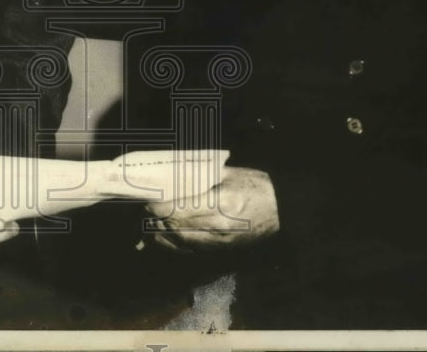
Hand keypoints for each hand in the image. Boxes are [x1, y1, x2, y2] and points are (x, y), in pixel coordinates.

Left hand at [144, 167, 279, 251]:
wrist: (283, 210)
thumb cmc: (256, 186)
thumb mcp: (228, 174)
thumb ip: (199, 177)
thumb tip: (170, 178)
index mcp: (220, 204)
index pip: (178, 209)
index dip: (158, 205)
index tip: (146, 198)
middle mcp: (217, 227)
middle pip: (174, 227)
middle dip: (154, 219)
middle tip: (143, 208)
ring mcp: (219, 242)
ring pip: (179, 242)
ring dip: (160, 234)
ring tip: (147, 223)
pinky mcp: (221, 251)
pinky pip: (190, 251)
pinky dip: (172, 245)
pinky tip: (162, 237)